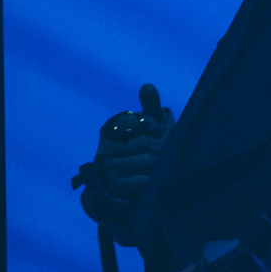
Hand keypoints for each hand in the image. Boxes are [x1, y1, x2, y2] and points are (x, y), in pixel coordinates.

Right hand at [93, 82, 173, 202]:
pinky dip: (154, 179)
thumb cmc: (140, 150)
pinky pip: (144, 180)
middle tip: (165, 152)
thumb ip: (148, 107)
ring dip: (161, 164)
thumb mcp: (144, 128)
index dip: (155, 127)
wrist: (126, 186)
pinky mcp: (115, 186)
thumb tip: (147, 86)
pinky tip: (154, 178)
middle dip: (162, 147)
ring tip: (162, 165)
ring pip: (148, 161)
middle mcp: (105, 147)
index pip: (141, 122)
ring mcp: (108, 168)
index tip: (156, 133)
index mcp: (110, 129)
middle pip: (146, 143)